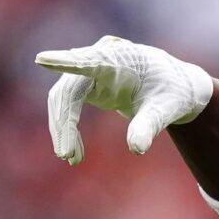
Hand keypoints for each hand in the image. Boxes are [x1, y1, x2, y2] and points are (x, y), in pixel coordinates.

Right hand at [35, 35, 213, 164]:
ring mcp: (90, 71)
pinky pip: (69, 106)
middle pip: (69, 89)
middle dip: (64, 123)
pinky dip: (69, 129)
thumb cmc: (174, 93)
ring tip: (72, 159)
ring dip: (64, 129)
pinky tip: (74, 152)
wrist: (176, 86)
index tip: (42, 59)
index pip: (89, 60)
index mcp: (121, 59)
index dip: (65, 62)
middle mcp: (100, 59)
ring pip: (63, 99)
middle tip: (67, 155)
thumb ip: (150, 125)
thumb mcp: (168, 109)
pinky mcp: (88, 84)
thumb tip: (136, 149)